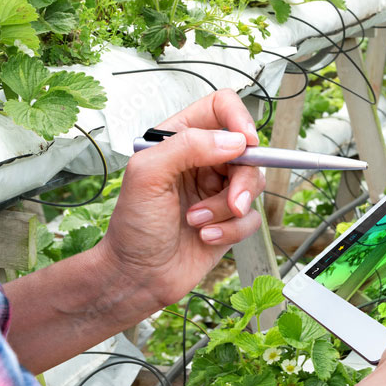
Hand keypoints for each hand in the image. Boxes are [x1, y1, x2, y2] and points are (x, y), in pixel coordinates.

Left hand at [97, 89, 265, 307]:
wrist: (136, 277)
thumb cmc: (132, 228)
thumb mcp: (147, 176)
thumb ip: (187, 146)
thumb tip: (234, 140)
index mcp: (179, 140)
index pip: (220, 107)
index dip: (238, 118)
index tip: (245, 142)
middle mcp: (203, 160)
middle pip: (247, 150)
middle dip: (242, 180)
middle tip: (232, 201)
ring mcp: (218, 189)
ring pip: (254, 183)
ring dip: (229, 208)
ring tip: (200, 222)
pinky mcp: (230, 218)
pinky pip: (252, 216)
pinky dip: (232, 230)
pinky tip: (206, 237)